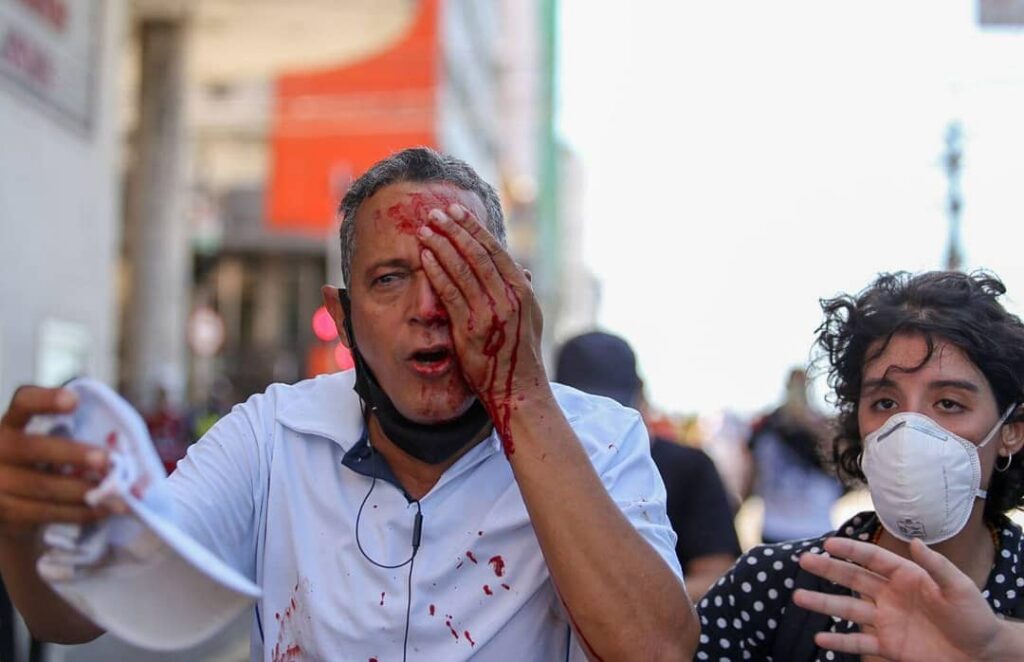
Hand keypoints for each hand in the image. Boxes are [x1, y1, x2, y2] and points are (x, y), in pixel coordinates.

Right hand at [0, 387, 108, 539]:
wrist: (11, 504)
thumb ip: (74, 435)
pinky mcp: (5, 512)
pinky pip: (46, 512)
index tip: (74, 400)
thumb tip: (121, 443)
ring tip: (118, 492)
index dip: (46, 400)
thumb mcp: (49, 442)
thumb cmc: (42, 463)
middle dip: (73, 454)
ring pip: (43, 486)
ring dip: (84, 490)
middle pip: (34, 448)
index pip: (24, 402)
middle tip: (107, 460)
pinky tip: (104, 509)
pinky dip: (80, 512)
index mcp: (12, 423)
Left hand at [416, 204, 546, 438]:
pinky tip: (425, 257)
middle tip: (436, 212)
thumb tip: (522, 271)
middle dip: (455, 229)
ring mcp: (490, 312)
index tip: (457, 211)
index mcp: (522, 291)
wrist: (517, 389)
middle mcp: (509, 297)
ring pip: (463, 268)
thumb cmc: (519, 354)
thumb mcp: (529, 319)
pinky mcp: (471, 328)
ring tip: (425, 229)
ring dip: (442, 245)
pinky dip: (437, 271)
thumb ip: (521, 294)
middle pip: (478, 253)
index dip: (474, 228)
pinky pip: (451, 292)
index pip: (495, 250)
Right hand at [793, 537, 1004, 661]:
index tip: (828, 542)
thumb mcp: (960, 588)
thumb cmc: (974, 616)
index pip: (873, 559)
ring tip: (798, 597)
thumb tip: (914, 541)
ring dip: (823, 603)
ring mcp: (886, 620)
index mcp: (906, 576)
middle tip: (804, 560)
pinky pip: (858, 642)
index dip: (851, 550)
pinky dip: (840, 641)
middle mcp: (890, 595)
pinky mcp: (888, 645)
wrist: (981, 654)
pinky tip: (821, 638)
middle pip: (853, 579)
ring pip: (848, 609)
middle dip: (828, 569)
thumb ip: (937, 565)